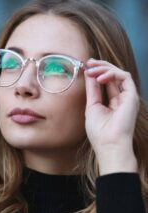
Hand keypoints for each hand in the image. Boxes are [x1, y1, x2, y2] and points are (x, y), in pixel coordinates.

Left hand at [84, 58, 139, 174]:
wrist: (109, 144)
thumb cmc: (99, 131)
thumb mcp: (92, 106)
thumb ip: (93, 89)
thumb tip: (89, 74)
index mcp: (112, 102)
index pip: (106, 82)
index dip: (97, 71)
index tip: (86, 65)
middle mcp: (121, 98)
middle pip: (113, 75)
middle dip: (100, 66)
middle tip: (88, 62)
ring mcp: (127, 97)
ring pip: (119, 73)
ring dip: (104, 68)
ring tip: (91, 69)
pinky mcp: (132, 96)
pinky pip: (125, 77)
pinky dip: (112, 73)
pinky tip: (100, 77)